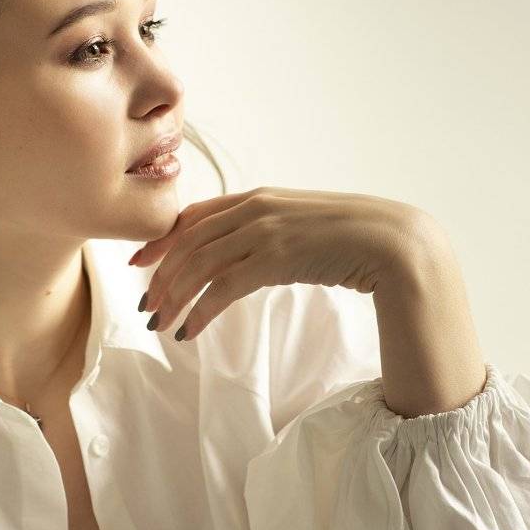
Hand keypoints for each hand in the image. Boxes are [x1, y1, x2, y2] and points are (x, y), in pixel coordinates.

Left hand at [131, 186, 440, 339]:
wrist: (391, 242)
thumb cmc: (350, 240)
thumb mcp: (299, 227)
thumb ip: (268, 233)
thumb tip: (245, 256)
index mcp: (257, 197)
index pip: (193, 217)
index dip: (160, 241)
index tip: (139, 264)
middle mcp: (255, 208)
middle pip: (188, 242)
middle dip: (160, 276)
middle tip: (145, 306)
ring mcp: (265, 230)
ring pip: (199, 264)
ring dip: (174, 297)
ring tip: (160, 324)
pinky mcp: (276, 257)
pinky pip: (223, 287)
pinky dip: (200, 311)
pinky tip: (189, 332)